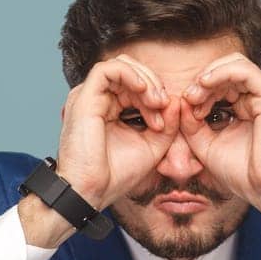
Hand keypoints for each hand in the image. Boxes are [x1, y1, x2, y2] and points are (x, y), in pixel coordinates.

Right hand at [56, 54, 181, 211]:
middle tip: (164, 106)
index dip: (156, 94)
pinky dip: (130, 75)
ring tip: (156, 102)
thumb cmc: (114, 176)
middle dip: (153, 85)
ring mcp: (88, 97)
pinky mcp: (83, 98)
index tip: (165, 120)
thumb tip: (176, 101)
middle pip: (130, 71)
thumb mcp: (152, 147)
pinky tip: (144, 91)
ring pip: (120, 66)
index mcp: (108, 108)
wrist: (91, 193)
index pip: (135, 85)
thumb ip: (166, 125)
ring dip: (145, 81)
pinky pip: (107, 70)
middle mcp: (96, 99)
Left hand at [178, 53, 260, 206]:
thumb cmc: (245, 175)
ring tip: (194, 94)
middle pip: (227, 70)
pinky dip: (220, 74)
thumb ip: (193, 124)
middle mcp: (260, 99)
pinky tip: (204, 85)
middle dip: (202, 82)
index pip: (222, 84)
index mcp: (248, 108)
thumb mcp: (208, 146)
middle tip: (187, 99)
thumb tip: (181, 101)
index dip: (200, 90)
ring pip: (235, 65)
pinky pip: (244, 71)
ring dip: (209, 77)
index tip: (185, 109)